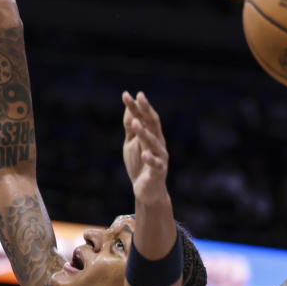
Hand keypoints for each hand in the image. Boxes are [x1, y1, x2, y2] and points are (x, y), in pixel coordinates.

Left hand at [122, 91, 169, 206]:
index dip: (136, 106)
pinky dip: (150, 159)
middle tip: (140, 97)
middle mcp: (159, 143)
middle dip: (146, 111)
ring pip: (153, 142)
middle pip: (153, 124)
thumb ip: (130, 128)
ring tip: (136, 123)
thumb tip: (128, 108)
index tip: (126, 95)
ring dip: (145, 133)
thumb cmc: (139, 164)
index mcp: (152, 135)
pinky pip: (156, 164)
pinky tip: (144, 154)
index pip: (144, 117)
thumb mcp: (131, 144)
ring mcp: (160, 157)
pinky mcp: (159, 171)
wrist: (147, 190)